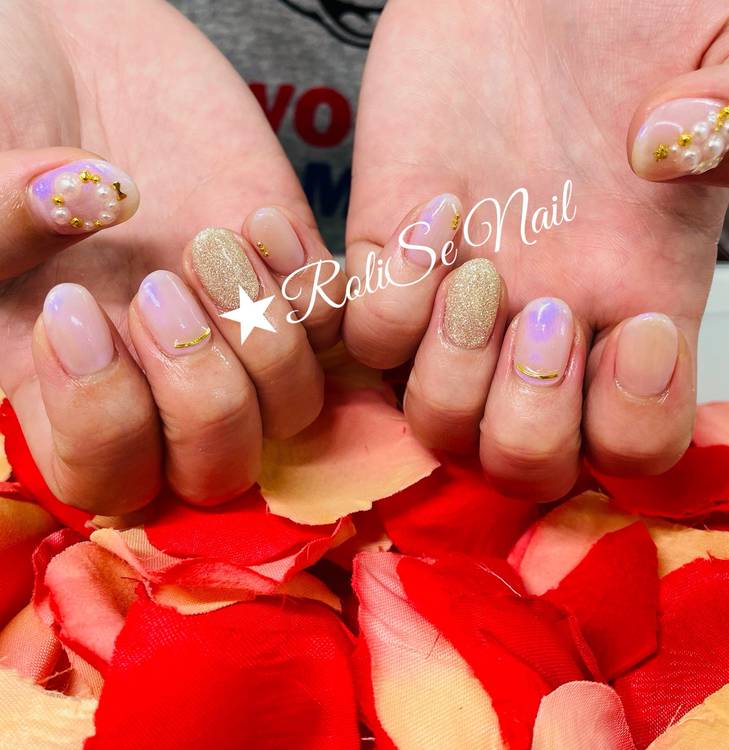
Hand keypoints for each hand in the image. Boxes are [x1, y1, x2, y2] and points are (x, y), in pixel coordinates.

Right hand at [0, 0, 343, 513]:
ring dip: (263, 343)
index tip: (72, 313)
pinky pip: (336, 328)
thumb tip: (88, 199)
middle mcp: (161, 380)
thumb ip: (0, 222)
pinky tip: (256, 222)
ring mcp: (235, 334)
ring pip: (292, 412)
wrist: (78, 54)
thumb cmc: (7, 113)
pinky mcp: (288, 279)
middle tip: (157, 290)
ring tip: (209, 247)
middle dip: (201, 394)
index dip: (102, 423)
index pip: (107, 478)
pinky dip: (309, 285)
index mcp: (68, 386)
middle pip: (217, 469)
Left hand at [344, 0, 728, 499]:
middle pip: (521, 464)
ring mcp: (459, 303)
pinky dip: (387, 297)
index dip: (634, 425)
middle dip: (528, 417)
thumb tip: (673, 155)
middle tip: (543, 311)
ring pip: (434, 422)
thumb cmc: (627, 18)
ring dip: (453, 371)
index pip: (633, 448)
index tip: (635, 329)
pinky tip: (432, 212)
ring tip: (478, 272)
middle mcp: (543, 326)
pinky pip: (366, 339)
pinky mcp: (386, 256)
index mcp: (637, 304)